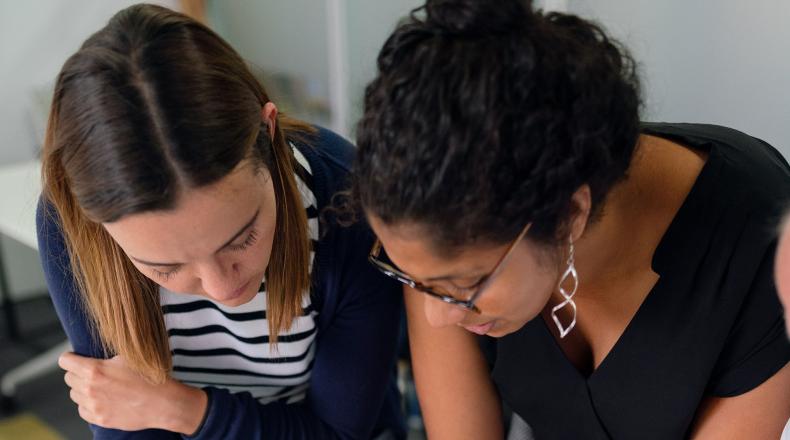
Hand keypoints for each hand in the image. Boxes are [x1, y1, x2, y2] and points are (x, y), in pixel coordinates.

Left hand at [58, 352, 207, 433]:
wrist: (163, 402)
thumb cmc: (148, 377)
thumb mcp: (127, 357)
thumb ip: (105, 357)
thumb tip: (94, 354)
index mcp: (94, 370)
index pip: (65, 361)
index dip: (70, 358)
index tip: (74, 358)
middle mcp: (90, 388)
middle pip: (68, 378)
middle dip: (77, 373)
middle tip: (92, 372)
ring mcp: (94, 406)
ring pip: (74, 395)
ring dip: (83, 389)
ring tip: (100, 387)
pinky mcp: (99, 419)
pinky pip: (82, 410)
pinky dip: (88, 404)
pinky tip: (103, 399)